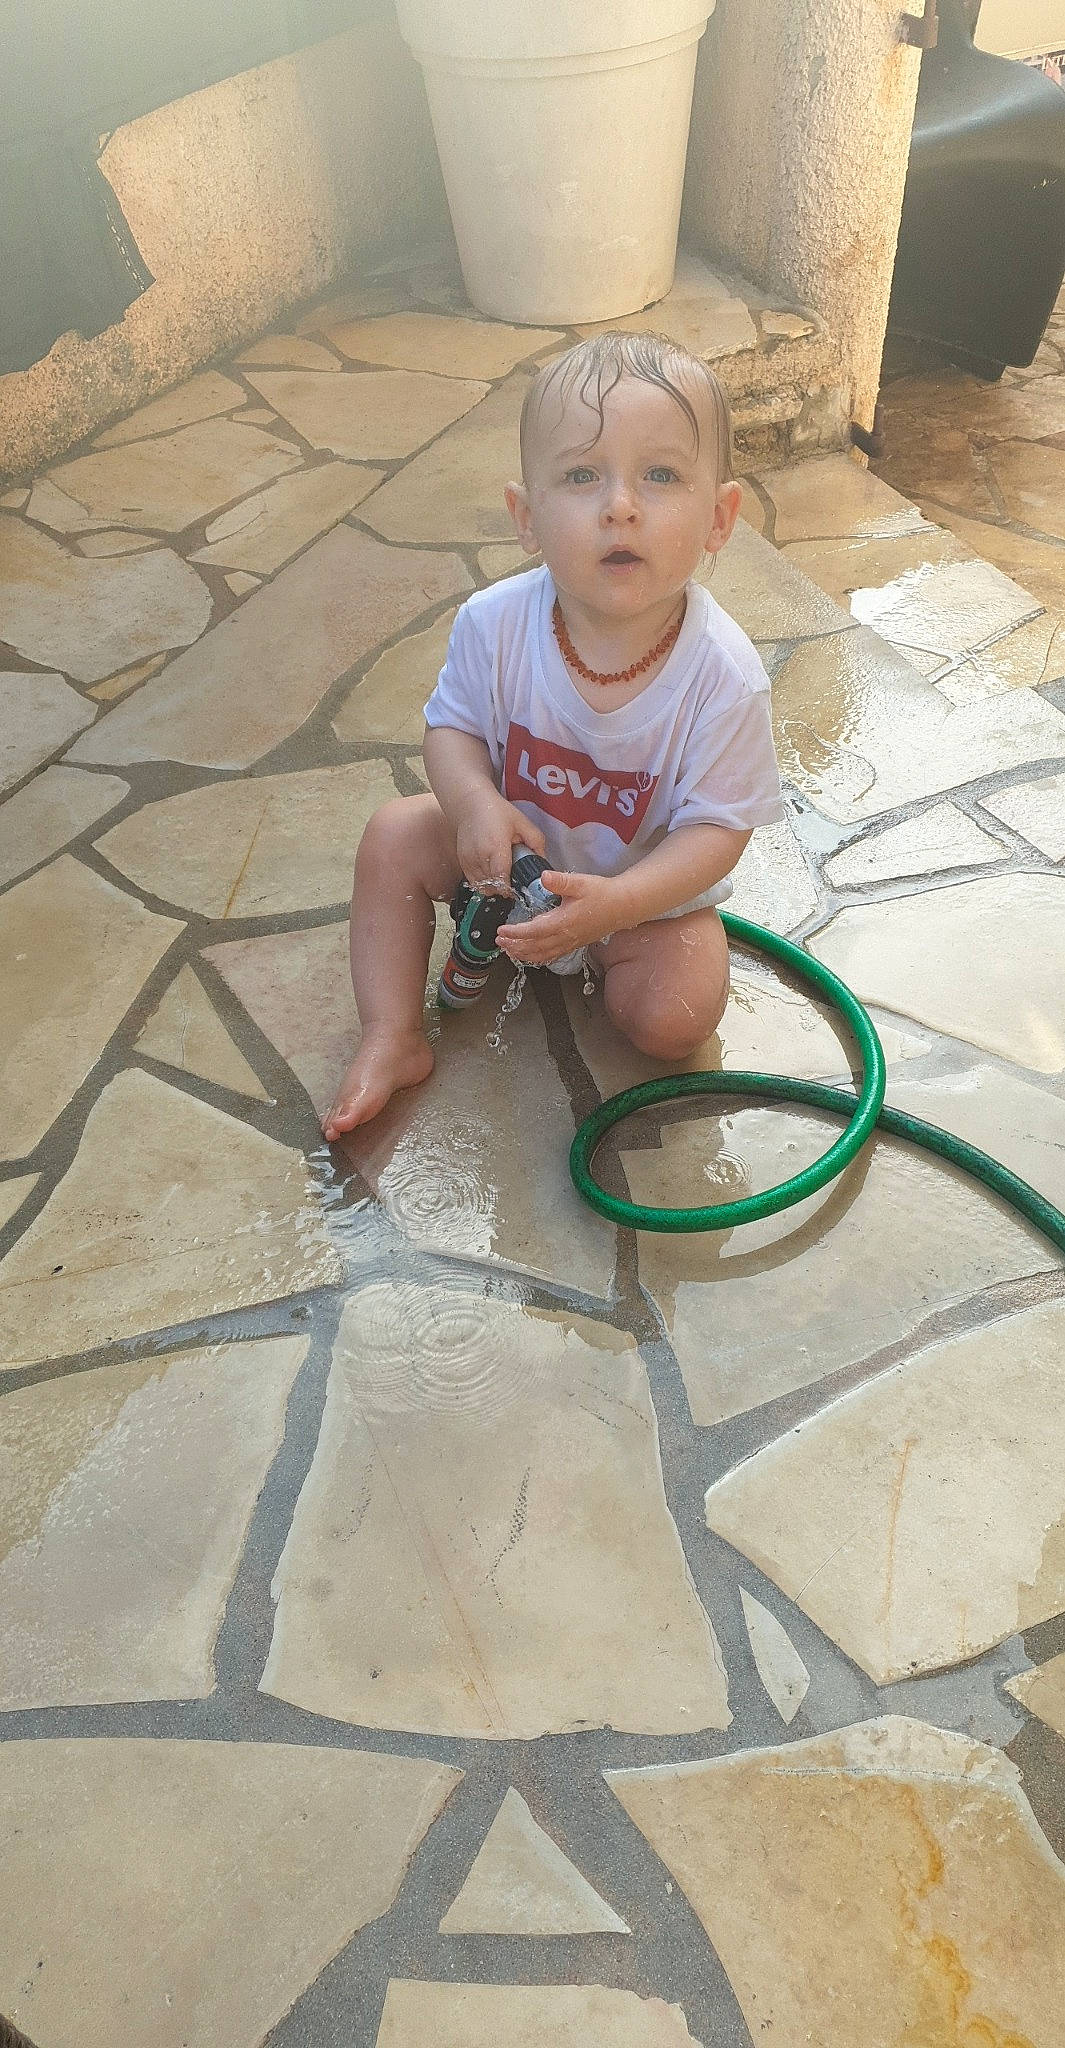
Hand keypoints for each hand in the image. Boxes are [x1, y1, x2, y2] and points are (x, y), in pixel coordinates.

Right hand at [455, 795, 544, 895]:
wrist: (470, 805)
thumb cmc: (496, 812)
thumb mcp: (523, 823)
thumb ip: (536, 843)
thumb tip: (543, 861)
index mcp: (496, 846)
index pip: (502, 878)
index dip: (511, 887)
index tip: (519, 887)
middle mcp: (480, 855)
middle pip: (493, 885)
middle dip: (505, 887)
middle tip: (513, 881)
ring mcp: (469, 860)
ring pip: (483, 886)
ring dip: (494, 886)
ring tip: (503, 875)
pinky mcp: (463, 862)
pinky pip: (474, 882)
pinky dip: (484, 882)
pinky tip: (492, 873)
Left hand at [497, 870, 624, 965]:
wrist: (623, 906)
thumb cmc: (602, 893)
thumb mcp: (581, 883)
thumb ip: (560, 881)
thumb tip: (543, 876)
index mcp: (563, 921)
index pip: (534, 931)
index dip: (516, 933)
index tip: (501, 931)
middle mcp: (565, 936)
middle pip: (535, 947)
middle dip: (515, 946)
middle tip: (499, 942)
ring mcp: (570, 943)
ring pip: (542, 955)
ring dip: (524, 954)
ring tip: (509, 951)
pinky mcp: (574, 944)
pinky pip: (552, 956)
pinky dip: (538, 957)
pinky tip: (530, 955)